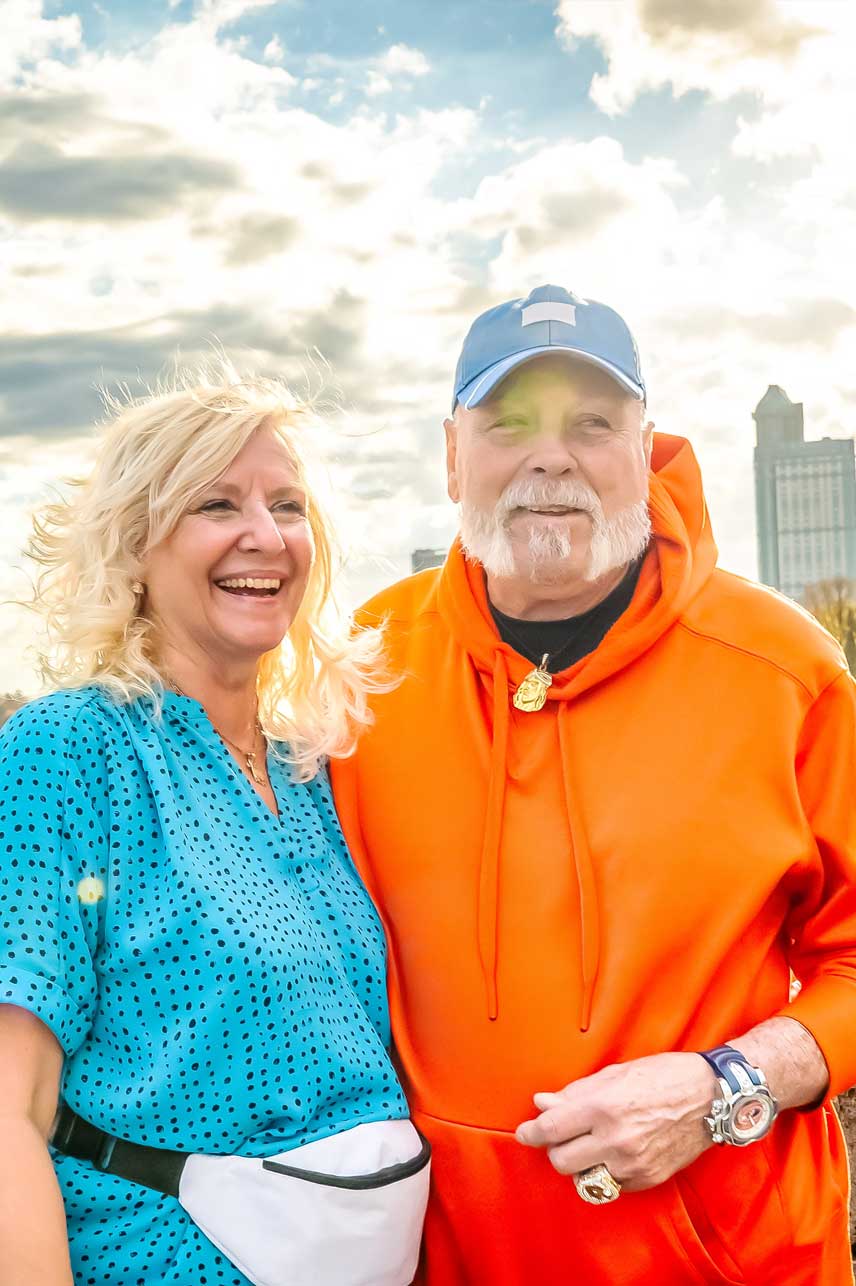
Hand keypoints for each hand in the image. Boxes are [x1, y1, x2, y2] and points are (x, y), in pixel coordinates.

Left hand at [515, 1052, 718, 1191]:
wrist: (711, 1097)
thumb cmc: (662, 1075)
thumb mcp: (615, 1074)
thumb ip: (575, 1093)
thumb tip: (542, 1103)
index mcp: (604, 1107)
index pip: (552, 1128)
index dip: (531, 1132)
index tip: (524, 1132)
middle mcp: (616, 1139)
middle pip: (561, 1161)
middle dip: (555, 1148)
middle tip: (562, 1135)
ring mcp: (633, 1164)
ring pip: (584, 1178)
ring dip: (579, 1163)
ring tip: (590, 1143)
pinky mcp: (648, 1179)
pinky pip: (611, 1185)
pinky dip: (606, 1171)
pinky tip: (614, 1152)